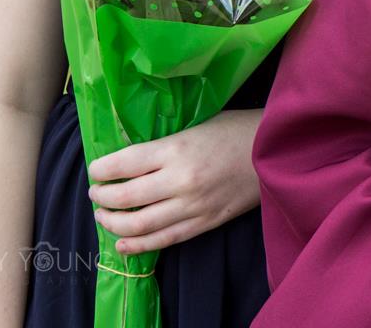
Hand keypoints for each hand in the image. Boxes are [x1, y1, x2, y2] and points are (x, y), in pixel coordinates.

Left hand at [87, 109, 261, 254]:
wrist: (276, 152)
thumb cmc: (236, 130)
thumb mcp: (197, 125)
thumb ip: (165, 144)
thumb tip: (128, 157)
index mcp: (177, 148)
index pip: (123, 163)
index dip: (101, 169)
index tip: (95, 170)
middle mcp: (180, 180)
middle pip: (125, 197)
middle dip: (101, 197)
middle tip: (96, 193)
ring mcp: (192, 206)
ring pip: (139, 225)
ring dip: (113, 223)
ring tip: (104, 216)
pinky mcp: (205, 223)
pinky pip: (163, 240)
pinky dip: (137, 245)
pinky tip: (122, 242)